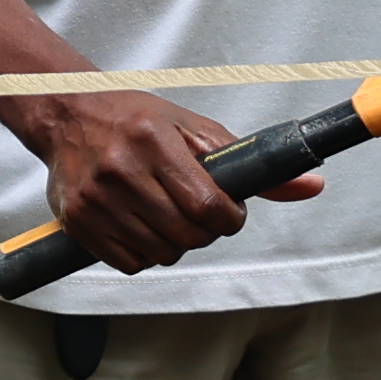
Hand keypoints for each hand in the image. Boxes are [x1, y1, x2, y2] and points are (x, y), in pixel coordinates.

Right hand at [0, 82, 288, 275]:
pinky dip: (146, 254)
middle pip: (187, 235)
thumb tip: (312, 185)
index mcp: (154, 140)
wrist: (67, 115)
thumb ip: (252, 163)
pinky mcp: (78, 222)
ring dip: (176, 244)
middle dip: (204, 232)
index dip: (228, 219)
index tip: (227, 211)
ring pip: (161, 253)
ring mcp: (96, 199)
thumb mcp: (196, 129)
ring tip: (168, 216)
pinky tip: (143, 227)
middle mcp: (122, 170)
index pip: (207, 206)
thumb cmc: (137, 120)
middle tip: (198, 214)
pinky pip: (131, 264)